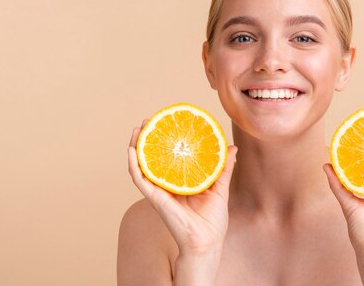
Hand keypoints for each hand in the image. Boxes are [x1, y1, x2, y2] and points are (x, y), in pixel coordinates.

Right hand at [127, 120, 237, 256]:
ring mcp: (159, 191)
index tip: (165, 123)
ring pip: (141, 166)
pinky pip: (140, 180)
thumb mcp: (220, 189)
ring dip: (135, 147)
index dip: (164, 140)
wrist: (208, 241)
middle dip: (146, 139)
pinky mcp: (155, 198)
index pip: (168, 157)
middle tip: (147, 121)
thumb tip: (231, 148)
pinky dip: (134, 165)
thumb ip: (223, 168)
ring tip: (136, 131)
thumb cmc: (213, 221)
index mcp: (180, 182)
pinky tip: (132, 152)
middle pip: (151, 158)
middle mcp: (166, 185)